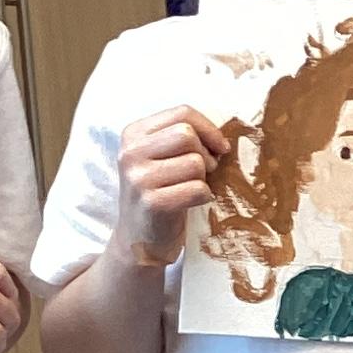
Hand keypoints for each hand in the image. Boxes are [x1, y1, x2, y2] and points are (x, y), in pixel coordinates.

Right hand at [110, 105, 226, 268]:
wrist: (139, 240)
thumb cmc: (159, 193)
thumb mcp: (160, 157)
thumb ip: (182, 138)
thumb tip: (222, 138)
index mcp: (133, 133)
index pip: (181, 113)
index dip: (209, 129)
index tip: (220, 147)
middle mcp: (130, 152)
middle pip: (187, 135)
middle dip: (205, 154)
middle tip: (204, 172)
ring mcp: (138, 178)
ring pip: (195, 162)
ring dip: (204, 178)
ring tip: (191, 188)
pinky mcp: (152, 203)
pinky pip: (197, 189)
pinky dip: (204, 196)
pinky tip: (190, 203)